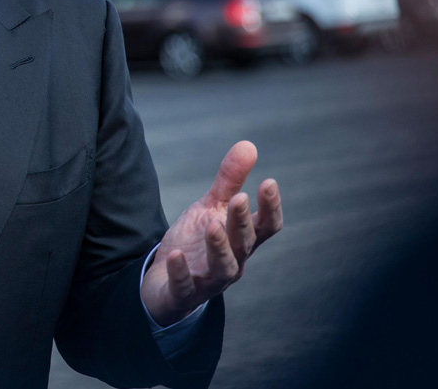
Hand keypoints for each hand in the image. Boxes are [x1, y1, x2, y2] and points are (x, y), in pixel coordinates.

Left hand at [140, 140, 282, 325]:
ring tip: (211, 226)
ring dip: (219, 248)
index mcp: (242, 241)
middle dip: (241, 222)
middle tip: (239, 199)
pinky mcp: (184, 293)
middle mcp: (233, 262)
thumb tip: (248, 145)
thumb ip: (229, 181)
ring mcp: (210, 280)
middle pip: (244, 244)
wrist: (166, 281)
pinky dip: (181, 271)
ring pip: (223, 268)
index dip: (270, 208)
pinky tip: (175, 255)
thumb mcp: (211, 207)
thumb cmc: (197, 241)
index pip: (266, 227)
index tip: (268, 182)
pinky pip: (185, 286)